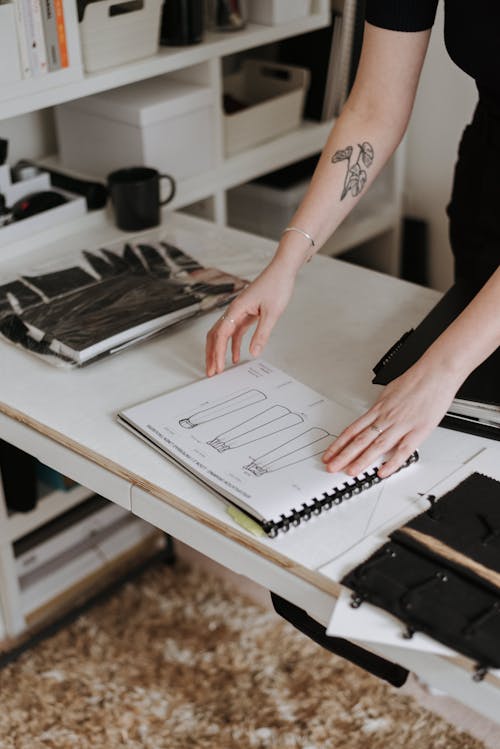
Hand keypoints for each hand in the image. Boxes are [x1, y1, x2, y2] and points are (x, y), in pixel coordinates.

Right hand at [205, 261, 295, 375]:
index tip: (217, 366)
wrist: (282, 271)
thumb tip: (254, 351)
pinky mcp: (246, 314)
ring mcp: (239, 312)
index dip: (217, 352)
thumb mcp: (272, 313)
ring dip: (219, 351)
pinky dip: (233, 345)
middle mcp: (234, 310)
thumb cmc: (276, 285)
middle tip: (211, 371)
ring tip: (218, 367)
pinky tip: (236, 356)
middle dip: (211, 354)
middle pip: (215, 335)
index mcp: (236, 309)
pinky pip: (235, 333)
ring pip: (223, 335)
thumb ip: (262, 334)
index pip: (221, 334)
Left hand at [321, 361, 461, 477]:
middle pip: (360, 440)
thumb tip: (374, 418)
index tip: (330, 453)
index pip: (353, 429)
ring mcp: (401, 425)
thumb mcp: (390, 392)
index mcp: (378, 409)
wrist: (436, 373)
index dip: (339, 444)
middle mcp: (386, 418)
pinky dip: (392, 463)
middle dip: (343, 455)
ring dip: (361, 460)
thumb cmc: (416, 380)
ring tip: (350, 471)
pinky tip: (382, 472)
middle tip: (332, 466)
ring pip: (377, 446)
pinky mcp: (418, 431)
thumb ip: (382, 408)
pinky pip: (402, 450)